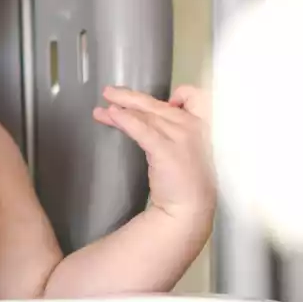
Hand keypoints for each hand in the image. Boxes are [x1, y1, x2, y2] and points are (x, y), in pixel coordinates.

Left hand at [94, 84, 215, 223]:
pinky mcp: (167, 151)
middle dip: (129, 96)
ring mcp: (181, 137)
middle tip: (107, 92)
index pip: (194, 96)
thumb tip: (143, 113)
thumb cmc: (185, 179)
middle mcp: (193, 126)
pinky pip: (142, 129)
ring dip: (121, 108)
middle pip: (156, 104)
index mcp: (201, 125)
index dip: (178, 94)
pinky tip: (111, 115)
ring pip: (145, 115)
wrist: (189, 209)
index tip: (156, 100)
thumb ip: (170, 129)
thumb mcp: (181, 147)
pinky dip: (125, 120)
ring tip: (101, 108)